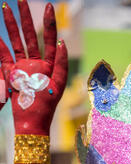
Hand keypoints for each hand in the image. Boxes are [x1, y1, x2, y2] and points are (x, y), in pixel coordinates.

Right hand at [0, 0, 67, 135]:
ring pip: (16, 42)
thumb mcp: (58, 85)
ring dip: (11, 25)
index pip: (49, 39)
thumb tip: (61, 42)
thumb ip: (60, 63)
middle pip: (30, 36)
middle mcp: (36, 64)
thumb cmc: (46, 106)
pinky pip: (4, 56)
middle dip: (25, 17)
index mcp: (49, 65)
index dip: (48, 23)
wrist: (31, 121)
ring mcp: (23, 67)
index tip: (48, 6)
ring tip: (6, 7)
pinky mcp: (11, 74)